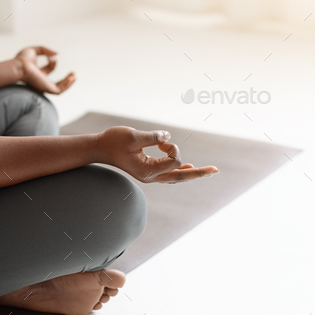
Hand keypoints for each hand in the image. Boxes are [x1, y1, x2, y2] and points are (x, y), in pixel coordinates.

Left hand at [14, 46, 75, 93]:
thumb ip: (45, 50)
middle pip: (56, 82)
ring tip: (75, 75)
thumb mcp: (34, 50)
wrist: (19, 67)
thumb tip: (56, 54)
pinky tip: (72, 78)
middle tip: (73, 73)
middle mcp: (41, 81)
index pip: (49, 69)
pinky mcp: (47, 89)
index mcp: (37, 73)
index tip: (50, 56)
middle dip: (65, 78)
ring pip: (60, 88)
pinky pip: (59, 90)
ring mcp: (44, 86)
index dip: (52, 62)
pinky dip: (67, 85)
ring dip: (68, 82)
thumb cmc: (22, 60)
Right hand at [96, 126, 218, 183]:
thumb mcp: (133, 136)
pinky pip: (168, 174)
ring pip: (176, 177)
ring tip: (207, 171)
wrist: (98, 148)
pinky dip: (179, 170)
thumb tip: (168, 137)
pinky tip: (188, 167)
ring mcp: (149, 176)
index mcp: (147, 170)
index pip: (174, 161)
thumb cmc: (113, 141)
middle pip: (180, 177)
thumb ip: (153, 137)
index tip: (160, 141)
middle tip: (216, 170)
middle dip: (199, 173)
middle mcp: (150, 177)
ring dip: (191, 173)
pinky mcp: (147, 171)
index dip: (172, 148)